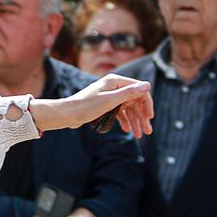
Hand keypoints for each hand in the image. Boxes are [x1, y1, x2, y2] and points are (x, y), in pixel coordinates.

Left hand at [29, 74, 153, 138]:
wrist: (67, 114)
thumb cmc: (86, 106)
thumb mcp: (110, 101)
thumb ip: (129, 93)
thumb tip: (147, 85)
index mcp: (116, 81)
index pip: (139, 89)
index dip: (146, 103)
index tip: (149, 118)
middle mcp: (114, 86)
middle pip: (134, 101)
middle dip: (141, 116)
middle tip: (147, 131)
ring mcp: (109, 95)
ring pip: (128, 108)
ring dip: (134, 121)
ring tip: (138, 135)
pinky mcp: (105, 104)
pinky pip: (120, 112)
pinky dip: (125, 121)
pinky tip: (128, 130)